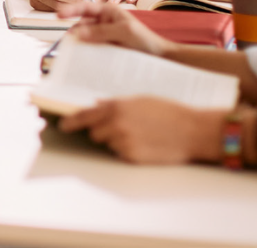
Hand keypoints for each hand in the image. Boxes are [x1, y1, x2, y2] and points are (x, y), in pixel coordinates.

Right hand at [56, 1, 173, 56]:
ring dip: (79, 42)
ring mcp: (104, 34)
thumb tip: (78, 32)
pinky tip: (83, 55)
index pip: (86, 7)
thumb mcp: (123, 32)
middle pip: (82, 23)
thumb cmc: (146, 40)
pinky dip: (85, 50)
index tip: (58, 14)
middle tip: (67, 41)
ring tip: (73, 50)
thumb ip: (101, 31)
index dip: (71, 10)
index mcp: (109, 11)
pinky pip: (90, 46)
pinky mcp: (105, 46)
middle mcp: (104, 20)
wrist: (159, 57)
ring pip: (85, 36)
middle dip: (74, 30)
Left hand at [59, 97, 226, 164]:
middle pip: (94, 133)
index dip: (71, 122)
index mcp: (115, 107)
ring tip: (140, 135)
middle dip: (102, 131)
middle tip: (120, 128)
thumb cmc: (170, 111)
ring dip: (116, 141)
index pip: (83, 116)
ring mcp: (123, 142)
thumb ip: (115, 103)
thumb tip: (96, 105)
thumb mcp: (140, 99)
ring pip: (108, 145)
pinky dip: (128, 151)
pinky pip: (121, 155)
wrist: (193, 130)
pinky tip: (145, 144)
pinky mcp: (132, 157)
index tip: (63, 126)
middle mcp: (115, 125)